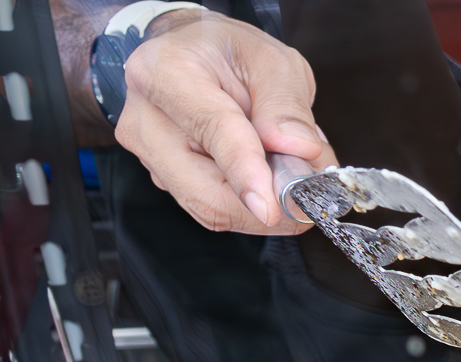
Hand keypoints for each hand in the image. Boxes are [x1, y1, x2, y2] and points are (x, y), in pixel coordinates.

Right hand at [115, 9, 338, 234]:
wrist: (191, 55)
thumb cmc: (225, 51)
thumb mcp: (270, 59)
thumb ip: (286, 103)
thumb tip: (299, 149)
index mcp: (164, 72)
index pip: (212, 131)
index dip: (247, 173)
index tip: (273, 206)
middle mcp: (146, 120)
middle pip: (205, 192)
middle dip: (267, 206)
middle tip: (310, 193)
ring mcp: (152, 156)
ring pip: (213, 208)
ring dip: (266, 205)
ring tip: (293, 171)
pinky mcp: (167, 180)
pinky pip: (216, 207)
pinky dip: (253, 204)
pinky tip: (270, 177)